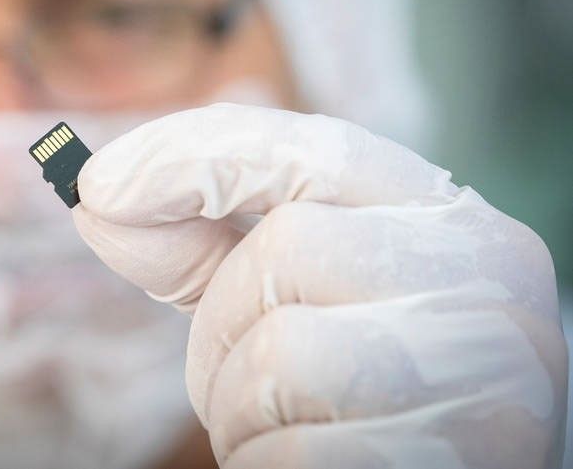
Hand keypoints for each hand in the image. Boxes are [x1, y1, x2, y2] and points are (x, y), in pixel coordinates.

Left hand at [72, 104, 566, 467]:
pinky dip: (265, 458)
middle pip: (285, 248)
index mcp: (445, 218)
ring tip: (283, 421)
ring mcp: (485, 365)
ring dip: (238, 403)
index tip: (99, 184)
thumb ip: (205, 245)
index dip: (196, 154)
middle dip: (222, 321)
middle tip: (238, 372)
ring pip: (281, 354)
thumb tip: (100, 199)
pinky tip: (314, 456)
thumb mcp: (288, 296)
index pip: (317, 148)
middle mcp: (483, 274)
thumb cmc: (359, 385)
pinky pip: (294, 446)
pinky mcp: (455, 452)